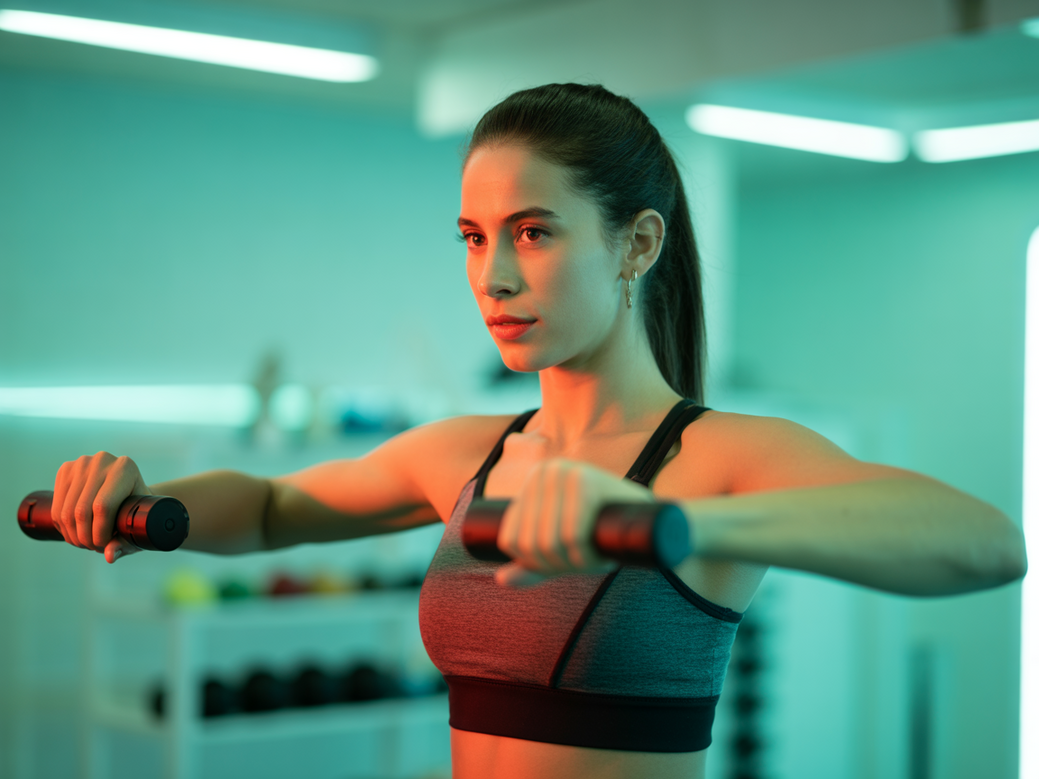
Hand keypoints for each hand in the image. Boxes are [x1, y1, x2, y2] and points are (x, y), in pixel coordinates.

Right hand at [51, 452, 150, 563]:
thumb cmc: (137, 509)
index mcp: (125, 468)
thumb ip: (126, 542)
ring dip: (72, 535)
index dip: (99, 533)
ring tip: (85, 543)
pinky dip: (63, 527)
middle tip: (94, 548)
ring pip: (66, 511)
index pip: (103, 507)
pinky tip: (74, 533)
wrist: (128, 488)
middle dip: (85, 538)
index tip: (104, 546)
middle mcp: (103, 461)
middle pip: (82, 510)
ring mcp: (81, 463)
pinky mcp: (66, 470)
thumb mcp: (137, 524)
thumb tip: (110, 557)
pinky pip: (57, 506)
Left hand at [494, 458, 654, 586]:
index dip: (534, 565)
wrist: (655, 523)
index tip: (563, 564)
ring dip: (575, 565)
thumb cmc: (603, 533)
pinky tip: (602, 557)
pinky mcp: (586, 479)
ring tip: (595, 559)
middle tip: (586, 563)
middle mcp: (544, 471)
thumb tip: (501, 579)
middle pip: (531, 544)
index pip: (511, 540)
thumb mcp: (562, 550)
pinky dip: (586, 557)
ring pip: (549, 541)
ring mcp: (564, 472)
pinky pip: (572, 535)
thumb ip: (531, 564)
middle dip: (558, 566)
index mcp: (532, 481)